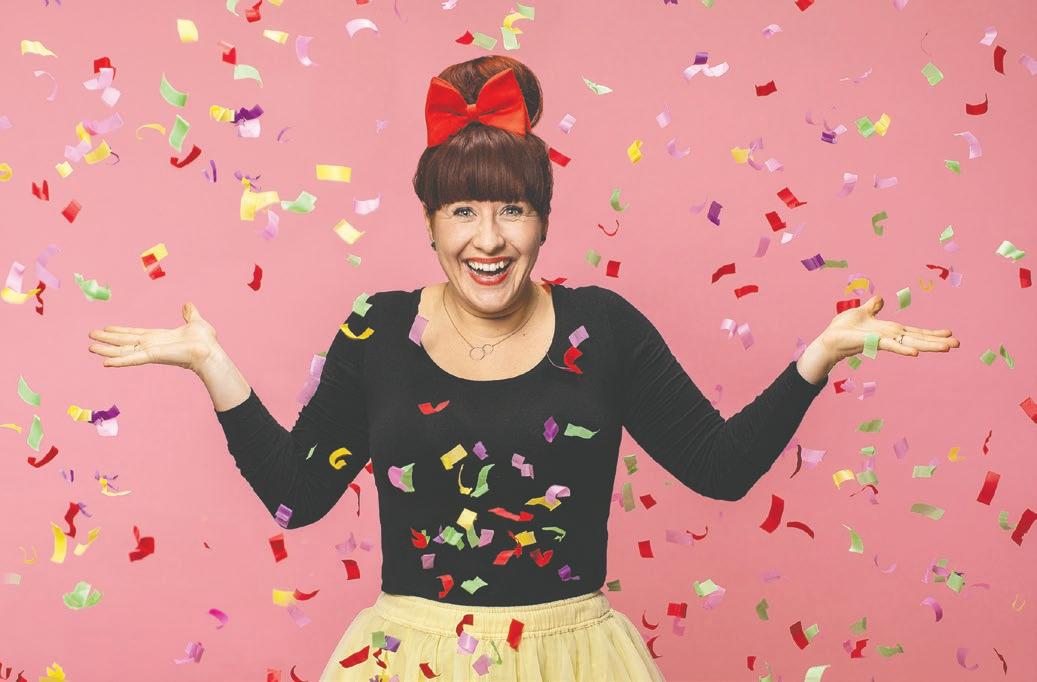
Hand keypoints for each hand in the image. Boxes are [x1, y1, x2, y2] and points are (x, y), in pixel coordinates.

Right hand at [88, 302, 219, 372]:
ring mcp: (150, 351)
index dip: (120, 331)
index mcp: (158, 337)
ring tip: (90, 347)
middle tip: (90, 337)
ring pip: (123, 350)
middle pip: (124, 341)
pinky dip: (118, 361)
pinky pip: (132, 358)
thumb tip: (188, 304)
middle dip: (107, 339)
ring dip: (106, 349)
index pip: (134, 334)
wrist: (210, 351)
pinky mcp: (153, 356)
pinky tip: (104, 362)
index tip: (106, 328)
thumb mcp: (195, 321)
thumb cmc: (205, 341)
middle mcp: (151, 345)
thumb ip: (189, 314)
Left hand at [819, 294, 959, 361]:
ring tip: (948, 348)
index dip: (931, 333)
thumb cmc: (843, 328)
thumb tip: (881, 299)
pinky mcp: (874, 343)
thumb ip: (873, 307)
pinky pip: (891, 346)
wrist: (829, 340)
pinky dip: (903, 350)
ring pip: (910, 343)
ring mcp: (884, 340)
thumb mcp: (862, 312)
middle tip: (958, 344)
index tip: (949, 333)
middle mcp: (890, 336)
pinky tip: (916, 354)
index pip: (915, 332)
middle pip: (918, 339)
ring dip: (929, 345)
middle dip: (938, 341)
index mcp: (890, 330)